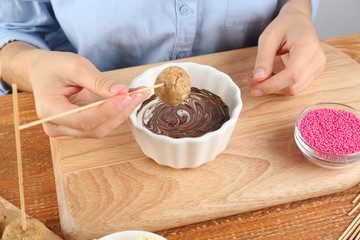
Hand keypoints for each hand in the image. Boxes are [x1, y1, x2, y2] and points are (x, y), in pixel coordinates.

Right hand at [25, 50, 148, 137]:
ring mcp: (67, 129)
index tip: (126, 98)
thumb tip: (122, 92)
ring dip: (121, 114)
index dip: (106, 111)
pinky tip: (129, 100)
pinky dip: (117, 113)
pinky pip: (101, 124)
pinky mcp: (79, 127)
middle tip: (138, 95)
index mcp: (48, 109)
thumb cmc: (54, 67)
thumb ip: (97, 81)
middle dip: (118, 112)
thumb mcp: (74, 65)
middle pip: (93, 128)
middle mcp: (56, 125)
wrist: (42, 72)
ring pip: (100, 129)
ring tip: (137, 96)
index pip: (81, 119)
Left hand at [244, 0, 325, 95]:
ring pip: (294, 89)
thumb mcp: (268, 38)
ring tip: (256, 79)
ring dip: (273, 88)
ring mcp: (317, 67)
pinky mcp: (313, 73)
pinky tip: (267, 78)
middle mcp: (317, 59)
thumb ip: (263, 59)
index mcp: (308, 46)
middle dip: (270, 88)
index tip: (255, 89)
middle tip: (249, 81)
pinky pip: (295, 86)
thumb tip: (258, 79)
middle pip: (293, 86)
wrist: (298, 21)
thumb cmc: (284, 26)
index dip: (273, 85)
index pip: (292, 75)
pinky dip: (279, 86)